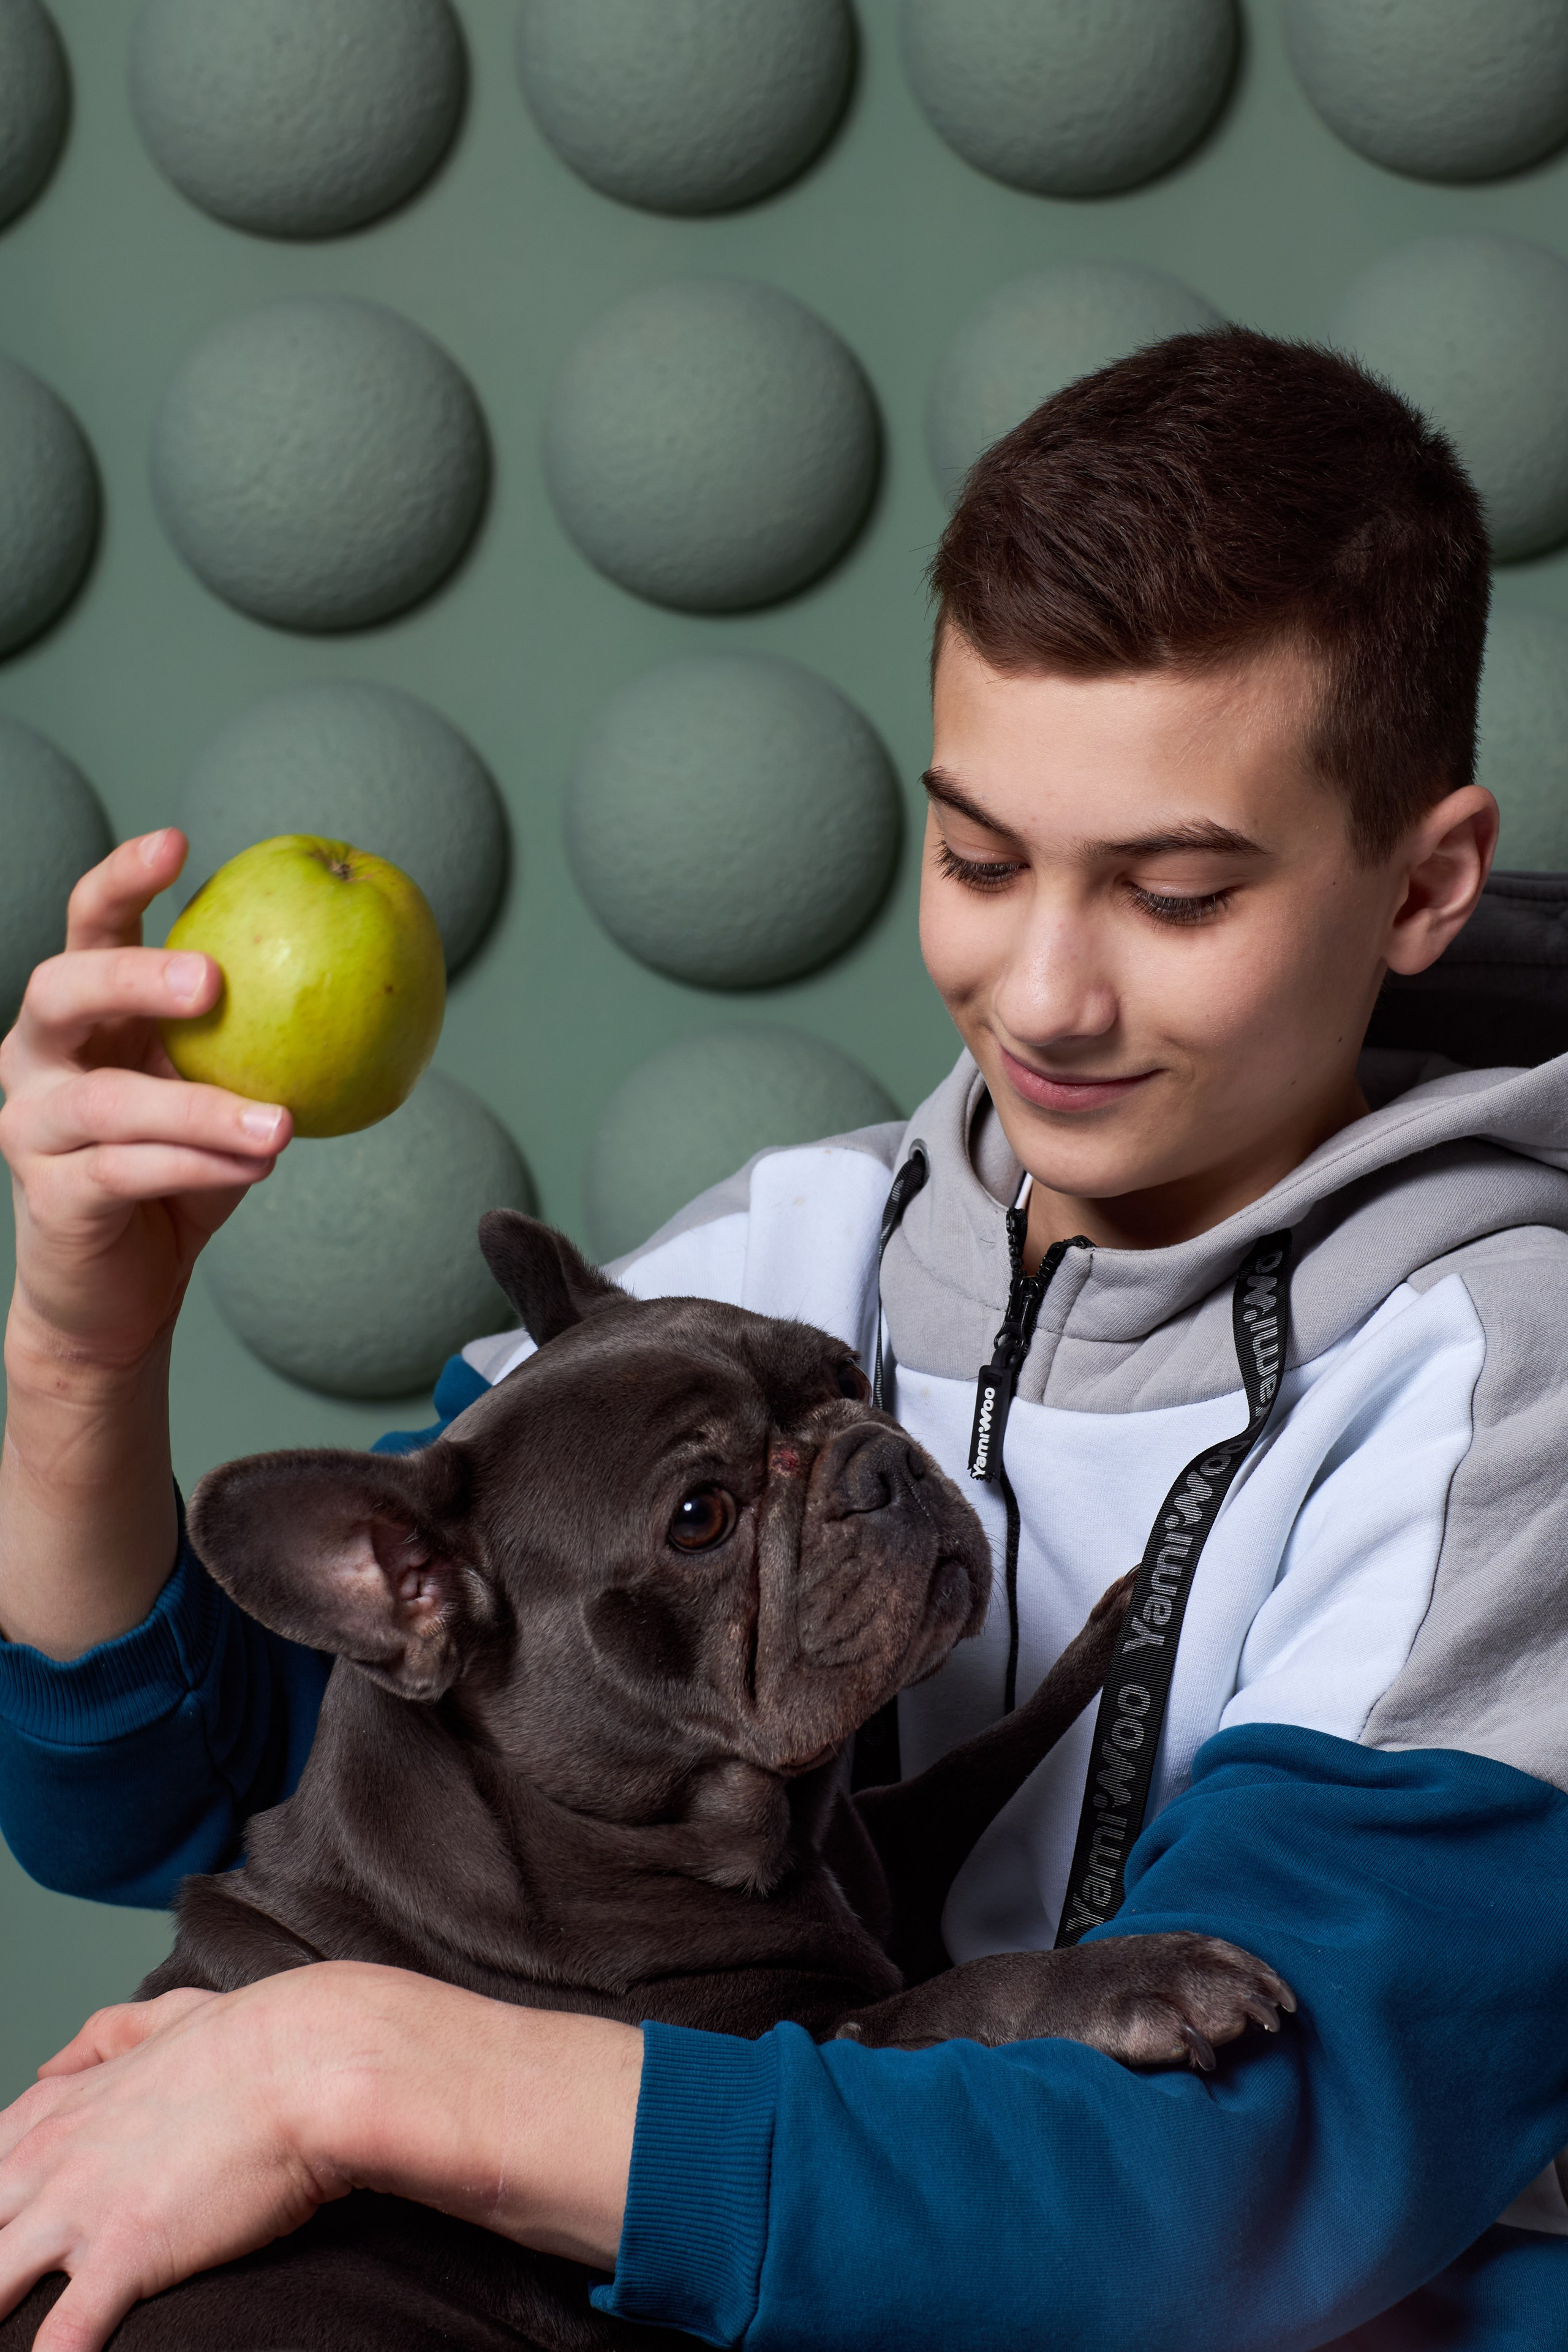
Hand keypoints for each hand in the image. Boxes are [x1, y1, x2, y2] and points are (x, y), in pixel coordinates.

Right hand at [0, 828, 290, 1376]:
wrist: (119, 1292)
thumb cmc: (179, 1176)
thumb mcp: (222, 1096)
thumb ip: (256, 1043)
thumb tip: (361, 975)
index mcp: (80, 1016)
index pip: (86, 927)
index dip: (120, 879)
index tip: (177, 842)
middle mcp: (37, 1058)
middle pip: (61, 989)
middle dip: (133, 976)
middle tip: (213, 979)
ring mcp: (33, 1127)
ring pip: (108, 1101)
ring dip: (202, 1107)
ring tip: (282, 1123)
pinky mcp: (52, 1197)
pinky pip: (125, 1171)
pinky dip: (195, 1165)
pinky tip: (256, 1164)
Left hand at [0, 1967, 640, 2351]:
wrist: (312, 2062)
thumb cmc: (256, 2038)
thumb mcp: (169, 2015)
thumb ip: (107, 2035)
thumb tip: (51, 2062)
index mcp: (62, 2110)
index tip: (8, 2220)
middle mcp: (52, 2163)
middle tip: (3, 2290)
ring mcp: (79, 2212)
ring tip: (4, 2340)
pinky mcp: (124, 2257)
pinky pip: (60, 2337)